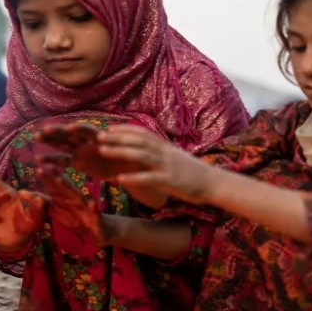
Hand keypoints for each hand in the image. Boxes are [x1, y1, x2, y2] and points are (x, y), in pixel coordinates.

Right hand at [35, 123, 146, 178]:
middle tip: (42, 130)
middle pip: (70, 134)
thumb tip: (109, 134)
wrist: (129, 170)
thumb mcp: (126, 151)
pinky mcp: (78, 163)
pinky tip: (38, 159)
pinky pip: (62, 161)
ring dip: (50, 140)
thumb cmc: (128, 157)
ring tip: (36, 137)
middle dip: (56, 132)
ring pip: (62, 144)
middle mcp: (87, 141)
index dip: (77, 129)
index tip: (68, 128)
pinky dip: (51, 160)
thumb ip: (116, 143)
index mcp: (98, 136)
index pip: (86, 130)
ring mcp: (80, 151)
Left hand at [36, 162, 107, 243]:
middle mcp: (74, 198)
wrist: (95, 231)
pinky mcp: (95, 215)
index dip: (46, 178)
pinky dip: (93, 206)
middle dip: (56, 176)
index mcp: (64, 197)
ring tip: (61, 179)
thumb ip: (41, 201)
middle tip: (48, 166)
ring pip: (77, 195)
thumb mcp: (55, 210)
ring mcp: (85, 206)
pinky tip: (92, 202)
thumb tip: (22, 193)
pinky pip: (94, 211)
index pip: (54, 186)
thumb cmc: (74, 218)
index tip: (37, 167)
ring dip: (70, 188)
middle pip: (64, 186)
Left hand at [95, 125, 217, 204]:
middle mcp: (164, 152)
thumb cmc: (191, 172)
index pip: (142, 133)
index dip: (124, 130)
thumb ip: (159, 153)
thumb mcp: (174, 157)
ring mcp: (167, 166)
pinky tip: (120, 178)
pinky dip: (134, 177)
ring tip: (103, 151)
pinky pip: (149, 178)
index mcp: (165, 147)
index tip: (108, 128)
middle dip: (117, 137)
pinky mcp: (169, 180)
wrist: (213, 182)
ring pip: (141, 155)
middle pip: (138, 141)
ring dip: (120, 151)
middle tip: (98, 136)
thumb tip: (144, 149)